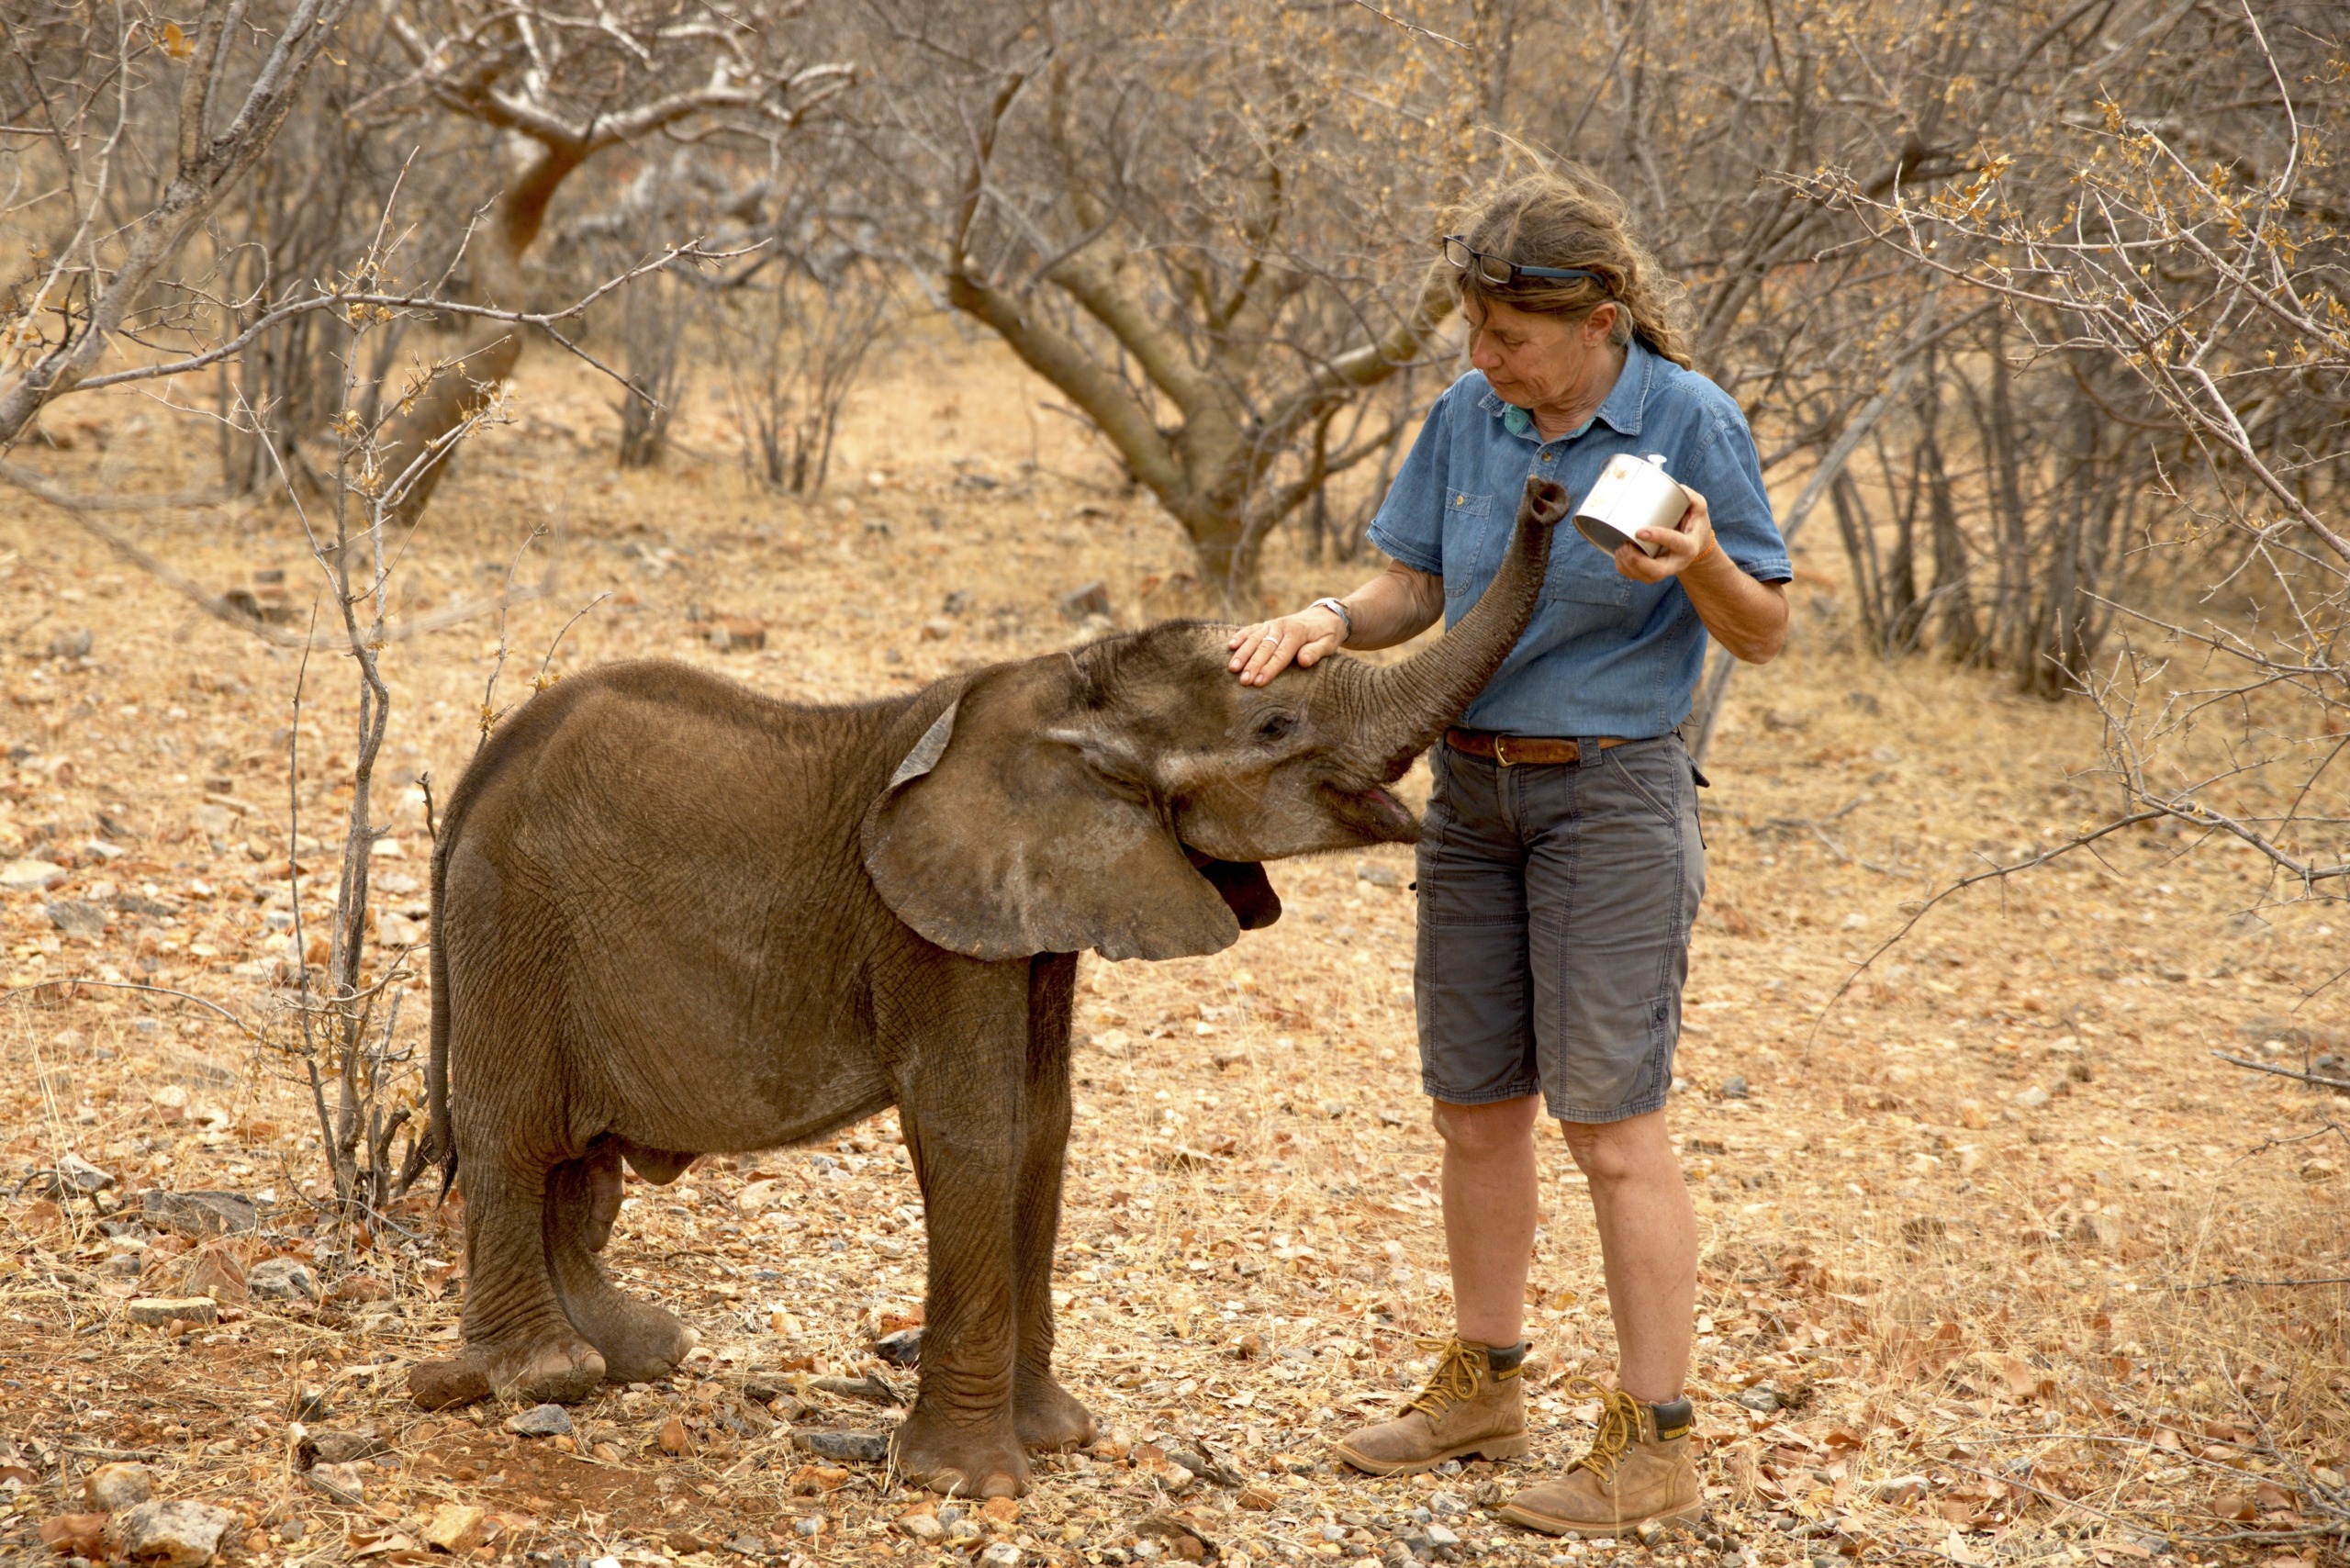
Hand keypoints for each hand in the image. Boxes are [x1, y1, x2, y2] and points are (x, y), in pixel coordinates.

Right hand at [1227, 604, 1346, 685]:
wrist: (1326, 615)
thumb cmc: (1327, 634)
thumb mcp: (1329, 644)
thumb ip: (1316, 652)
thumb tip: (1303, 661)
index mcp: (1297, 633)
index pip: (1280, 654)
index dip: (1269, 669)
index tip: (1258, 682)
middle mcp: (1281, 626)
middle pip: (1264, 648)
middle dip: (1252, 665)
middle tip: (1242, 681)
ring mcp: (1272, 624)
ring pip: (1254, 639)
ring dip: (1242, 653)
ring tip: (1232, 668)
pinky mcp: (1267, 624)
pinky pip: (1251, 629)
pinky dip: (1241, 636)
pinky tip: (1230, 646)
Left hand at [1612, 485, 1721, 582]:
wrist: (1695, 543)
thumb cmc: (1694, 521)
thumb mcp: (1698, 507)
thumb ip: (1690, 497)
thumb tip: (1676, 488)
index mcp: (1689, 546)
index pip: (1676, 543)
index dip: (1659, 538)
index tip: (1639, 531)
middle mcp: (1677, 562)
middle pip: (1657, 571)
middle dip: (1637, 561)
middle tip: (1625, 545)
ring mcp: (1665, 570)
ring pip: (1645, 577)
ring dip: (1627, 565)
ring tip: (1620, 547)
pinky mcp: (1653, 573)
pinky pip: (1636, 577)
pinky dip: (1624, 568)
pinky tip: (1619, 555)